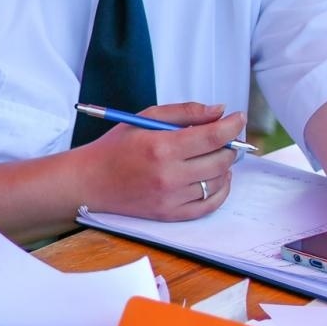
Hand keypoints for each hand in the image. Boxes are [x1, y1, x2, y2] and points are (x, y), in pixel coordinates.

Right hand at [78, 102, 243, 221]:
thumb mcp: (143, 119)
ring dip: (224, 166)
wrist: (89, 182)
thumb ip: (184, 112)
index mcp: (161, 147)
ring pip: (218, 181)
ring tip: (214, 156)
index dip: (231, 125)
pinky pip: (210, 204)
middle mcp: (168, 175)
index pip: (212, 136)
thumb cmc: (115, 147)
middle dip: (229, 145)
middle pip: (221, 159)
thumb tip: (219, 111)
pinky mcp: (171, 214)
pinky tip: (215, 178)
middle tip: (225, 137)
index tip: (238, 118)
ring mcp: (171, 197)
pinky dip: (220, 190)